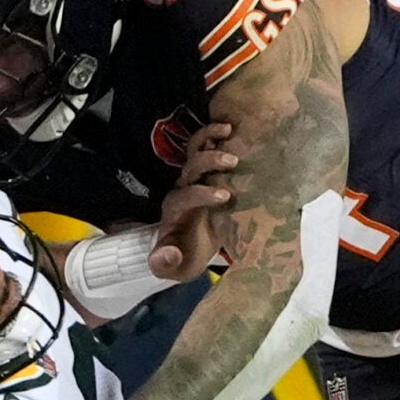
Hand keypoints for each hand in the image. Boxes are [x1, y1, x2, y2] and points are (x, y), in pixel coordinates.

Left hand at [152, 122, 237, 278]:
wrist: (190, 251)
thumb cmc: (185, 257)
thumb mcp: (176, 269)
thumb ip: (166, 264)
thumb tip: (168, 254)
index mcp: (176, 211)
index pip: (184, 196)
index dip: (202, 193)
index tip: (224, 196)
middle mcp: (182, 189)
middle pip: (190, 167)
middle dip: (209, 161)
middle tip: (232, 161)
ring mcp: (194, 179)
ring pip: (194, 150)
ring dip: (209, 138)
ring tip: (229, 131)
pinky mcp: (207, 173)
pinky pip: (206, 147)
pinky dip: (215, 134)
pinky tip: (232, 129)